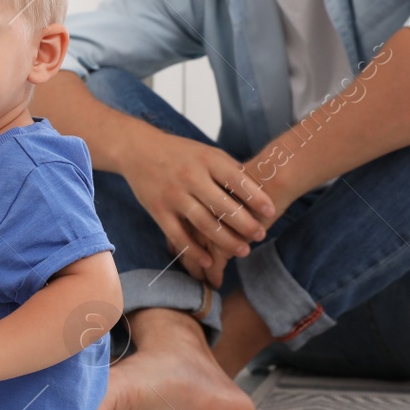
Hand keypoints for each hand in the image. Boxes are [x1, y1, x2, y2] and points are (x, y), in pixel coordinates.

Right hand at [120, 128, 277, 286]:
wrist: (138, 149)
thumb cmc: (180, 152)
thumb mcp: (205, 152)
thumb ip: (228, 169)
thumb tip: (258, 191)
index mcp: (206, 160)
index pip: (236, 180)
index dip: (255, 197)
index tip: (271, 211)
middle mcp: (190, 177)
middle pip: (222, 206)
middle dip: (245, 224)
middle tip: (260, 235)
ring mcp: (173, 195)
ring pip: (203, 224)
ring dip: (225, 241)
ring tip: (243, 251)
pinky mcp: (158, 210)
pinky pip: (178, 236)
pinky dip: (194, 250)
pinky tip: (210, 261)